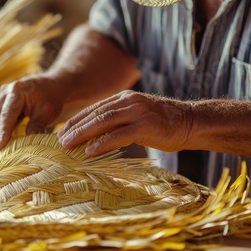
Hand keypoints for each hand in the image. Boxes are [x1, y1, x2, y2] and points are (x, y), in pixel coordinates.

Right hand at [0, 75, 67, 153]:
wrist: (52, 85)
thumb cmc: (51, 97)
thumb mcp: (46, 112)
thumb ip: (36, 126)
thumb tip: (27, 145)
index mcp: (17, 91)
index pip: (7, 114)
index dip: (3, 131)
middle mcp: (6, 91)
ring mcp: (3, 95)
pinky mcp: (3, 101)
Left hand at [57, 90, 193, 155]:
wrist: (190, 122)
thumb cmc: (162, 124)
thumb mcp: (136, 117)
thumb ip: (118, 121)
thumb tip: (95, 135)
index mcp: (124, 98)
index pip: (94, 109)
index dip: (76, 120)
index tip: (62, 132)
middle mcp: (128, 102)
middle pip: (95, 114)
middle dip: (74, 127)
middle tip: (59, 141)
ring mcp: (137, 112)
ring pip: (103, 122)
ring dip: (82, 134)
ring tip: (68, 145)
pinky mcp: (146, 126)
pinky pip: (119, 135)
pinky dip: (102, 143)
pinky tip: (89, 151)